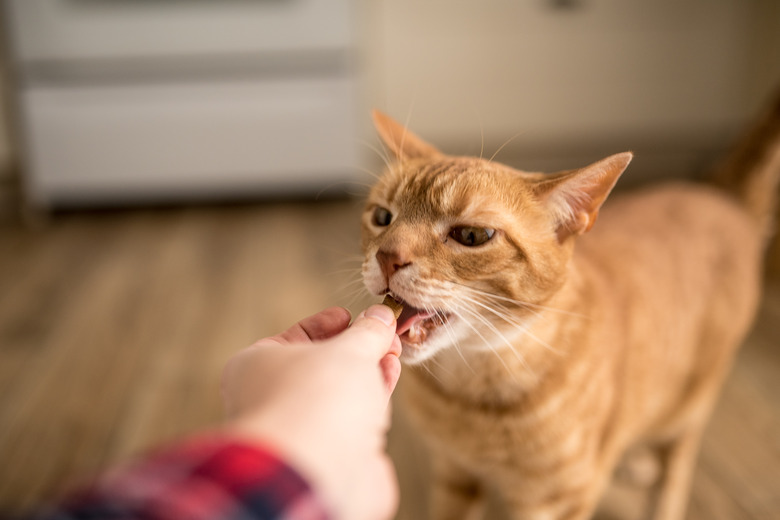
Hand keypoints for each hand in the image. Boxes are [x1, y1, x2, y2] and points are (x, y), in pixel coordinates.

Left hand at [221, 305, 401, 519]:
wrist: (315, 474)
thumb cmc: (315, 400)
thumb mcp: (347, 350)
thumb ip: (367, 332)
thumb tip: (380, 316)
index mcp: (256, 367)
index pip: (293, 337)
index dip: (326, 324)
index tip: (353, 315)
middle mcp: (274, 399)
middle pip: (321, 365)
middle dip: (357, 348)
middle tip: (383, 332)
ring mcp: (303, 430)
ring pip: (341, 394)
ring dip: (369, 371)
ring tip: (392, 354)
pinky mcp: (331, 456)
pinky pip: (355, 420)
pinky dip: (374, 399)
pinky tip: (390, 377)